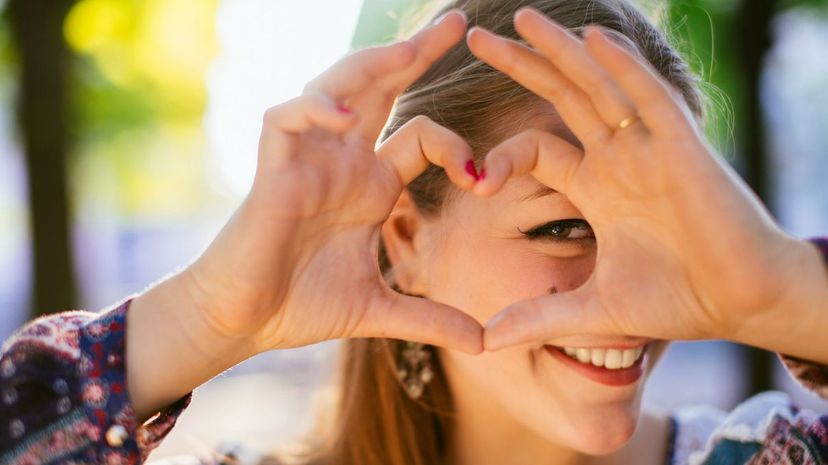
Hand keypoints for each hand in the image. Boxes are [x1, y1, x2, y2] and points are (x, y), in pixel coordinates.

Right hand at [184, 11, 482, 353]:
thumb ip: (430, 319)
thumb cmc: (300, 305)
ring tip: (412, 48)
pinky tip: (345, 117)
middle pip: (382, 90)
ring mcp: (308, 160)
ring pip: (336, 88)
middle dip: (417, 54)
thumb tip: (486, 343)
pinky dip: (312, 109)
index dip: (456, 144)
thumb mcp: (379, 310)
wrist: (245, 323)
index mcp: (372, 186)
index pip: (420, 136)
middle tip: (458, 23)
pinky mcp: (271, 171)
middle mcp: (344, 162)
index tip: (483, 176)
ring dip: (372, 65)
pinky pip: (286, 119)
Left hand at [466, 8, 808, 349]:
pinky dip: (623, 68)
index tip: (473, 180)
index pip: (538, 149)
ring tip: (525, 20)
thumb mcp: (594, 309)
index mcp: (595, 187)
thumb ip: (538, 319)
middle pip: (561, 99)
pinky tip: (593, 41)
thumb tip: (483, 341)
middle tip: (476, 38)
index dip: (502, 156)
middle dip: (522, 66)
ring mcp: (649, 148)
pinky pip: (648, 100)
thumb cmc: (678, 299)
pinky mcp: (682, 150)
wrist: (741, 303)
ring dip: (563, 51)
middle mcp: (618, 158)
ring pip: (599, 86)